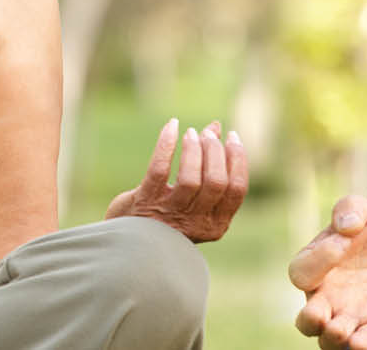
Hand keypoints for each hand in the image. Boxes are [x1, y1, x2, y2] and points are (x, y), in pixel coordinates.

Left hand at [104, 118, 247, 242]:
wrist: (129, 240)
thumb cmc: (167, 214)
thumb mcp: (194, 196)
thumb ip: (209, 166)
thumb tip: (217, 127)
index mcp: (215, 225)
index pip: (236, 189)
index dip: (237, 158)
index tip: (232, 136)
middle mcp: (195, 224)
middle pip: (215, 182)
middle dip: (215, 151)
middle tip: (207, 133)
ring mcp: (170, 216)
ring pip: (190, 179)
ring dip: (193, 149)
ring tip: (190, 132)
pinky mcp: (146, 203)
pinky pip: (159, 170)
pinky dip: (166, 145)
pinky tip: (172, 126)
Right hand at [289, 195, 366, 349]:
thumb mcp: (365, 209)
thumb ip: (350, 209)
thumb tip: (346, 225)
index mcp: (316, 267)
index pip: (302, 272)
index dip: (318, 260)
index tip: (343, 242)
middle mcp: (327, 297)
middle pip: (306, 321)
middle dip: (310, 321)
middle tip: (320, 315)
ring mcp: (352, 315)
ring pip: (330, 341)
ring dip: (333, 339)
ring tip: (342, 331)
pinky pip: (366, 342)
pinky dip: (362, 345)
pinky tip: (364, 342)